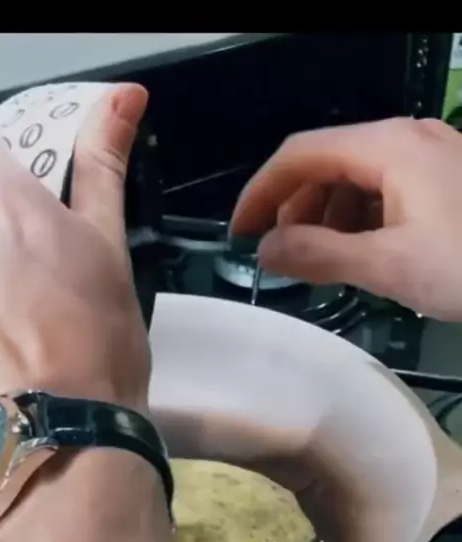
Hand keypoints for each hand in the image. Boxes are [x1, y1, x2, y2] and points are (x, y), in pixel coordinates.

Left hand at [0, 83, 149, 410]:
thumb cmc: (97, 337)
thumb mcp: (108, 245)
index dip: (3, 165)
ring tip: (15, 298)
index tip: (27, 193)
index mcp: (2, 197)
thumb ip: (104, 165)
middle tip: (26, 259)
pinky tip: (2, 320)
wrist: (63, 426)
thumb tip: (123, 98)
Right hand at [231, 117, 461, 320]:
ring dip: (327, 216)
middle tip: (279, 255)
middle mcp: (405, 137)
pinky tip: (361, 251)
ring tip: (320, 260)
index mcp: (387, 146)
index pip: (299, 154)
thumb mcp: (389, 266)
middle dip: (294, 207)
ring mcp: (428, 154)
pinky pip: (385, 187)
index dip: (260, 193)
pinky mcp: (444, 177)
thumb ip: (319, 254)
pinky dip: (360, 218)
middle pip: (326, 160)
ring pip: (355, 175)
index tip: (238, 234)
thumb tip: (265, 251)